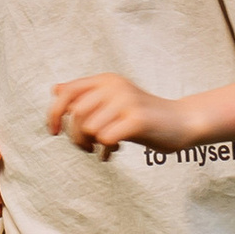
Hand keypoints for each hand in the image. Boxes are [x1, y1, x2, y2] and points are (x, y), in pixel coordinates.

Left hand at [47, 73, 191, 154]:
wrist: (181, 121)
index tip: (54, 132)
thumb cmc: (142, 115)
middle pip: (75, 114)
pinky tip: (112, 153)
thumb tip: (55, 88)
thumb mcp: (113, 100)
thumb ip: (85, 95)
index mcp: (106, 80)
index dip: (53, 114)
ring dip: (90, 144)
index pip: (66, 93)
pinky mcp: (137, 119)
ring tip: (102, 148)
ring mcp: (127, 101)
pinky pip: (106, 138)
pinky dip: (105, 150)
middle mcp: (115, 87)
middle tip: (86, 147)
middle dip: (74, 136)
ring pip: (88, 127)